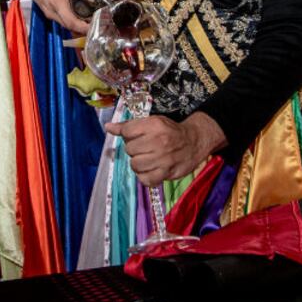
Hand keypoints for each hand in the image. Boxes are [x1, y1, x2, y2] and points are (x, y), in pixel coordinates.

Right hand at [11, 0, 103, 33]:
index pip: (71, 22)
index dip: (84, 28)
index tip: (96, 26)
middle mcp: (51, 8)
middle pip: (69, 26)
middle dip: (84, 28)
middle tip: (98, 23)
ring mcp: (47, 10)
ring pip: (63, 24)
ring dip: (76, 25)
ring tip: (90, 21)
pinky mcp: (46, 9)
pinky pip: (59, 20)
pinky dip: (69, 21)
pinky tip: (77, 15)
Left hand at [104, 112, 225, 185]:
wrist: (194, 141)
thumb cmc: (170, 131)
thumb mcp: (152, 122)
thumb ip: (128, 125)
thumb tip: (108, 127)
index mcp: (154, 125)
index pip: (126, 132)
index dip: (128, 135)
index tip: (135, 136)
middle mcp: (159, 141)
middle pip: (129, 149)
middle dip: (134, 149)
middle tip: (144, 148)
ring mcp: (163, 158)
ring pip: (135, 165)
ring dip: (138, 163)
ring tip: (147, 159)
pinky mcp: (167, 173)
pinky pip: (145, 180)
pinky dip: (145, 176)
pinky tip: (150, 170)